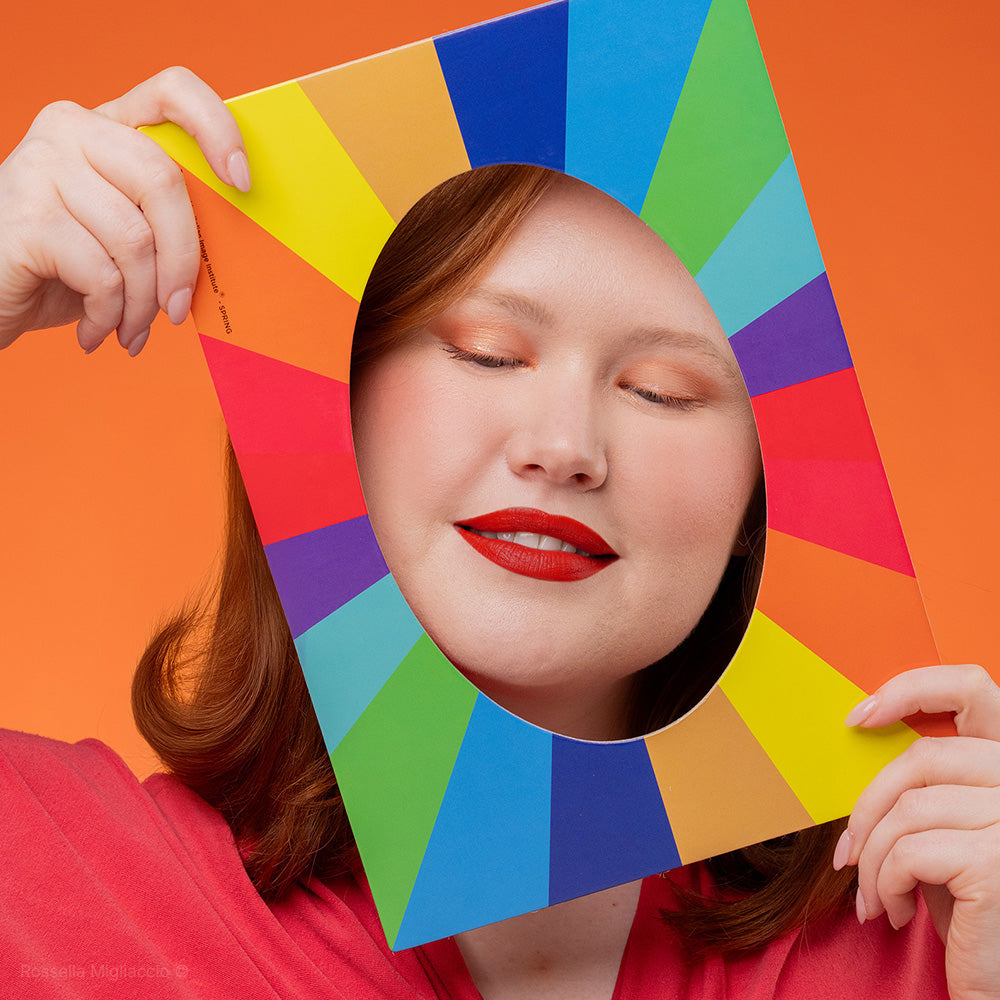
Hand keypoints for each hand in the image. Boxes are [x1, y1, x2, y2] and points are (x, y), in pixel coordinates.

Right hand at [0, 66, 248, 355]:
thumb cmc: (66, 268)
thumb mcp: (124, 236)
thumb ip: (166, 221)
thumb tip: (236, 245)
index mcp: (109, 126)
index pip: (173, 92)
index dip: (218, 129)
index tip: (243, 182)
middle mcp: (72, 130)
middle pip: (164, 182)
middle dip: (183, 260)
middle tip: (179, 309)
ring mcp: (42, 166)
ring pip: (135, 239)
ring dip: (143, 303)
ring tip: (131, 329)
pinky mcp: (26, 216)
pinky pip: (103, 274)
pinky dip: (111, 315)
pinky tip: (97, 331)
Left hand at [835, 664, 999, 999]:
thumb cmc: (975, 908)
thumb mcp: (951, 831)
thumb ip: (929, 785)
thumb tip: (862, 730)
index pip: (972, 687)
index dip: (911, 688)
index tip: (858, 716)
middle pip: (921, 757)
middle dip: (868, 806)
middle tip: (846, 854)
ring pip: (906, 810)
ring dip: (871, 859)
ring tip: (873, 896)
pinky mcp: (997, 862)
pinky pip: (907, 852)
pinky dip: (883, 883)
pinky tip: (891, 911)